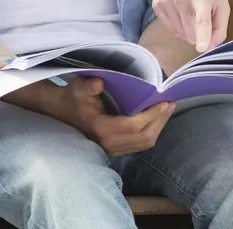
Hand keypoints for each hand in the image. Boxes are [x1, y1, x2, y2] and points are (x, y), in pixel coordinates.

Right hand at [49, 77, 173, 155]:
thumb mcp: (79, 87)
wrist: (61, 111)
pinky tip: (156, 118)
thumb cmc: (73, 97)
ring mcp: (111, 149)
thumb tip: (98, 83)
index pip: (133, 126)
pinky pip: (139, 144)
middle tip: (170, 103)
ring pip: (143, 143)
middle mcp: (107, 143)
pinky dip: (151, 132)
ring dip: (158, 127)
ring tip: (167, 109)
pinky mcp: (115, 149)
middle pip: (143, 137)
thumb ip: (88, 86)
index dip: (152, 115)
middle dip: (160, 120)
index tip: (164, 101)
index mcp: (101, 129)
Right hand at [152, 0, 228, 52]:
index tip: (201, 48)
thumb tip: (208, 48)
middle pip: (190, 33)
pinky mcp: (157, 3)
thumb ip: (219, 27)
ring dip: (187, 30)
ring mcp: (167, 1)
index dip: (202, 36)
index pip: (201, 21)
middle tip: (202, 18)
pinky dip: (177, 26)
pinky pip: (169, 28)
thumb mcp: (222, 3)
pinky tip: (182, 12)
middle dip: (198, 34)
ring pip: (179, 33)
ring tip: (191, 12)